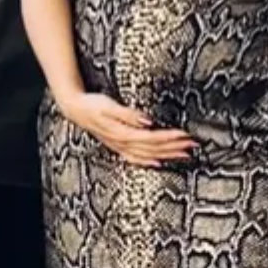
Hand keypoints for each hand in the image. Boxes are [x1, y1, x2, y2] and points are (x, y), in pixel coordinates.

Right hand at [58, 91, 195, 167]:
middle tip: (193, 145)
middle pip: (154, 149)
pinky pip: (135, 158)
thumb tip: (147, 121)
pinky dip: (148, 162)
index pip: (152, 138)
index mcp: (122, 133)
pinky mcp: (117, 146)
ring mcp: (120, 146)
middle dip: (175, 148)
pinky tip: (158, 162)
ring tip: (184, 154)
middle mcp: (123, 143)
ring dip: (167, 155)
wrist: (74, 109)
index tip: (186, 135)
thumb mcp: (108, 105)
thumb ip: (128, 114)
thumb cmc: (91, 105)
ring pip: (148, 155)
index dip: (170, 138)